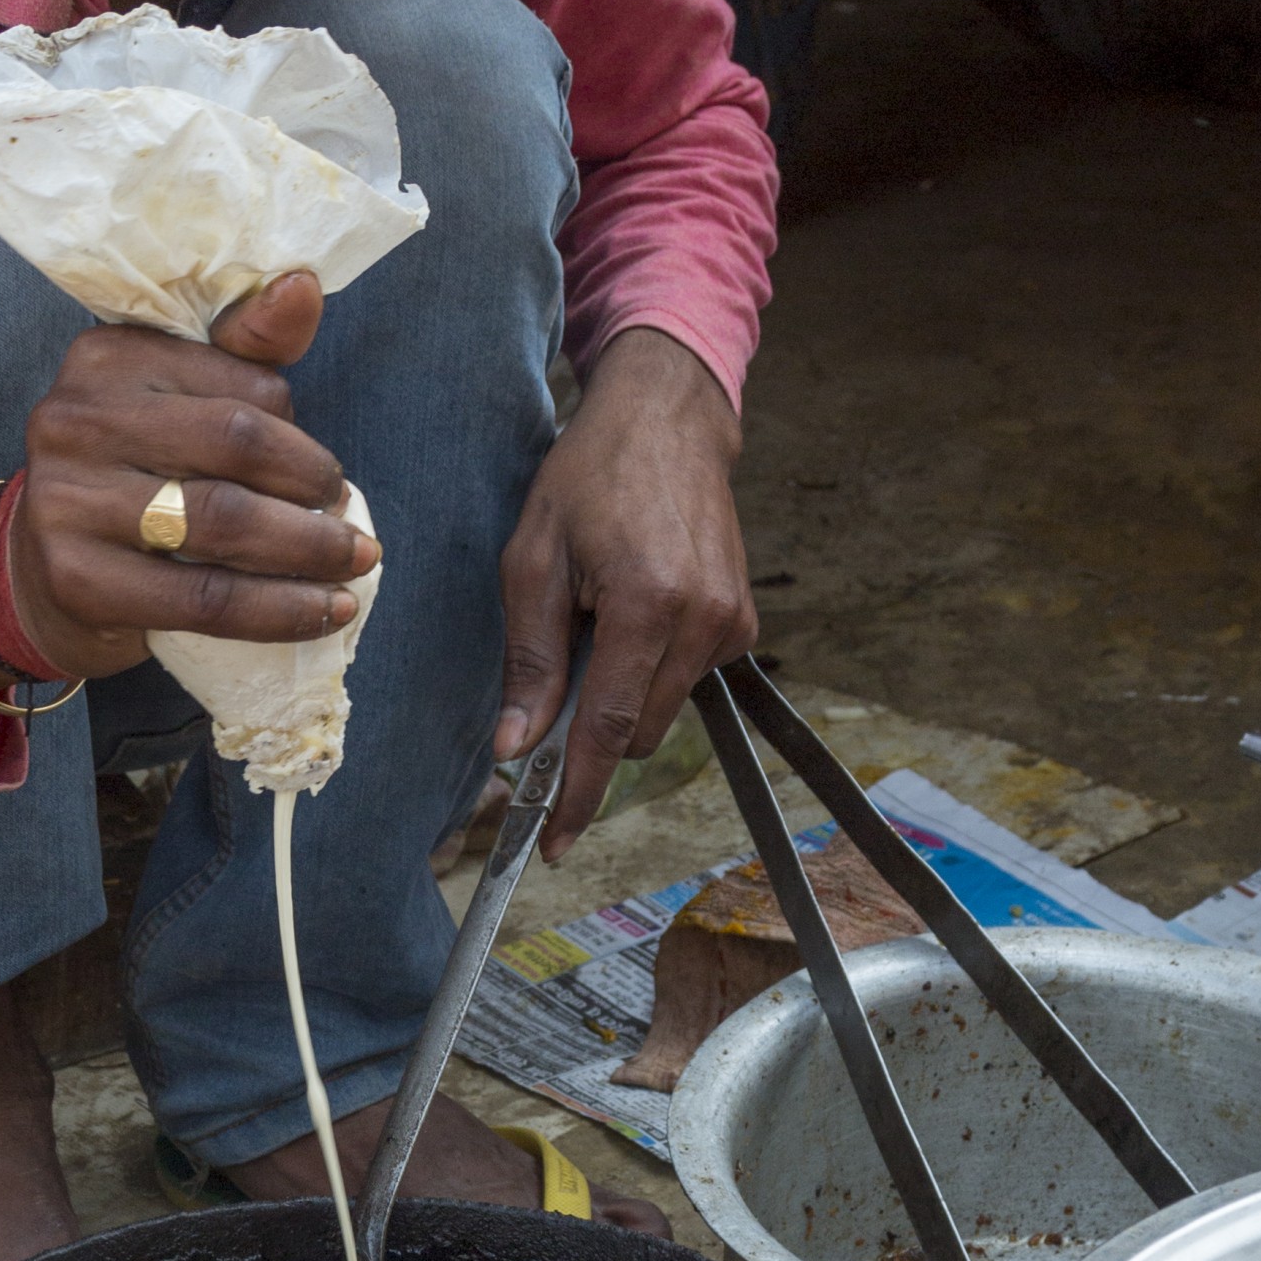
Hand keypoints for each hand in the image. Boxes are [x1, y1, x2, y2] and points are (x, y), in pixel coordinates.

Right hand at [0, 271, 378, 692]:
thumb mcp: (183, 401)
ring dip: (309, 551)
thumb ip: (246, 348)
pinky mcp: (79, 580)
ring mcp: (67, 500)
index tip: (321, 474)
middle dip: (312, 488)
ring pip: (224, 523)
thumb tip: (303, 285)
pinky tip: (324, 612)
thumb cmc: (133, 476)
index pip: (239, 385)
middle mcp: (75, 418)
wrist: (36, 573)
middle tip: (351, 528)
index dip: (297, 432)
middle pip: (235, 444)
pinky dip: (279, 610)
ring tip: (353, 565)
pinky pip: (204, 598)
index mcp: (106, 357)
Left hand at [493, 327, 753, 855]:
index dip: (577, 793)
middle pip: (636, 731)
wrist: (667, 421)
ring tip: (596, 616)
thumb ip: (529, 658)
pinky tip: (632, 609)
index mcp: (646, 604)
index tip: (553, 840)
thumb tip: (518, 746)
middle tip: (550, 681)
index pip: (608, 729)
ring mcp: (730, 621)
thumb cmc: (589, 477)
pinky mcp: (742, 619)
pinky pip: (685, 678)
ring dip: (620, 691)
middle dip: (590, 730)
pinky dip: (650, 666)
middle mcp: (702, 620)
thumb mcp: (533, 558)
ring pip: (661, 710)